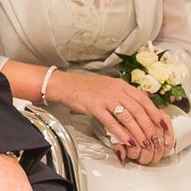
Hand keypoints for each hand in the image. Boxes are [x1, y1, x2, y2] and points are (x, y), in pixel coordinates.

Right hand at [49, 68, 173, 164]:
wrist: (64, 84)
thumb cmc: (86, 87)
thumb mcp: (109, 85)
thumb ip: (125, 92)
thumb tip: (144, 101)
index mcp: (120, 84)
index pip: (143, 99)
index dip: (154, 112)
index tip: (161, 124)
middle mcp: (114, 90)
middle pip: (138, 109)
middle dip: (148, 126)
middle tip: (154, 138)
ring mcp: (104, 98)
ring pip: (127, 116)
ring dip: (137, 132)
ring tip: (143, 143)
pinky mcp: (94, 106)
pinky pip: (111, 121)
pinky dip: (121, 132)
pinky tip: (126, 140)